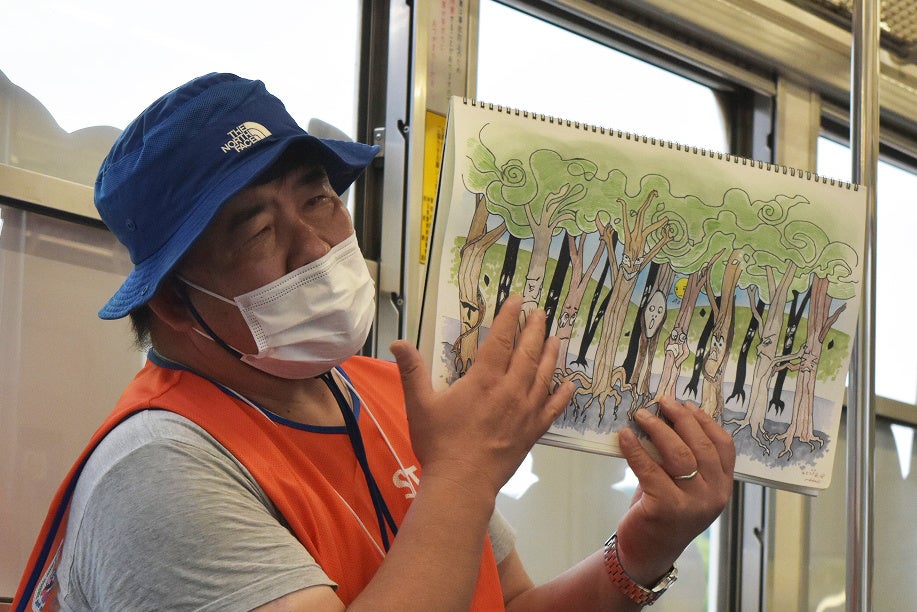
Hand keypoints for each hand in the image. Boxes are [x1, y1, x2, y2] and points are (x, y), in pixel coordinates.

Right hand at [390, 295, 573, 498]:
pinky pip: (553, 409)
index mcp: (484, 379)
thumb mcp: (419, 404)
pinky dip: (562, 395)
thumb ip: (411, 371)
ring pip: (544, 375)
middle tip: (541, 313)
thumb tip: (397, 343)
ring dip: (551, 354)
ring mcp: (525, 411)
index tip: (517, 301)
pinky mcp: (532, 432)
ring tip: (556, 338)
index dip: (509, 318)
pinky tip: (569, 385)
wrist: (462, 484)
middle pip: (528, 352)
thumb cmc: (440, 443)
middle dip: (535, 330)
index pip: (501, 339)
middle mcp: (510, 390)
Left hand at [614, 397, 734, 583]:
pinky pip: (649, 469)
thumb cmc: (663, 510)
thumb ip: (683, 456)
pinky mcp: (665, 508)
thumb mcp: (682, 483)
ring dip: (657, 429)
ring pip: (678, 454)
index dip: (705, 420)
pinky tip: (625, 436)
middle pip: (700, 445)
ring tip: (641, 415)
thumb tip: (666, 416)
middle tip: (661, 402)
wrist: (647, 552)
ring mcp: (692, 503)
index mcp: (723, 486)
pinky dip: (635, 449)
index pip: (724, 445)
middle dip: (680, 418)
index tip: (686, 404)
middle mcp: (713, 495)